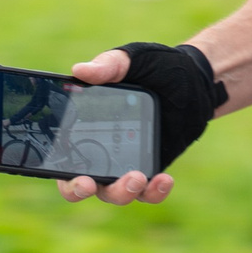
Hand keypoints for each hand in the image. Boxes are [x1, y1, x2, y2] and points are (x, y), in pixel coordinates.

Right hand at [51, 41, 225, 204]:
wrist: (195, 78)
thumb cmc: (156, 66)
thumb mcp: (132, 59)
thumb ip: (109, 65)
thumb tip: (80, 70)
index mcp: (85, 124)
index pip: (61, 153)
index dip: (56, 169)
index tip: (68, 172)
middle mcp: (101, 148)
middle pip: (82, 183)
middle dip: (80, 189)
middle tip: (89, 184)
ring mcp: (126, 161)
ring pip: (115, 193)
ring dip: (122, 192)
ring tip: (138, 178)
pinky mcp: (152, 168)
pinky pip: (148, 192)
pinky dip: (154, 193)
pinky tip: (164, 180)